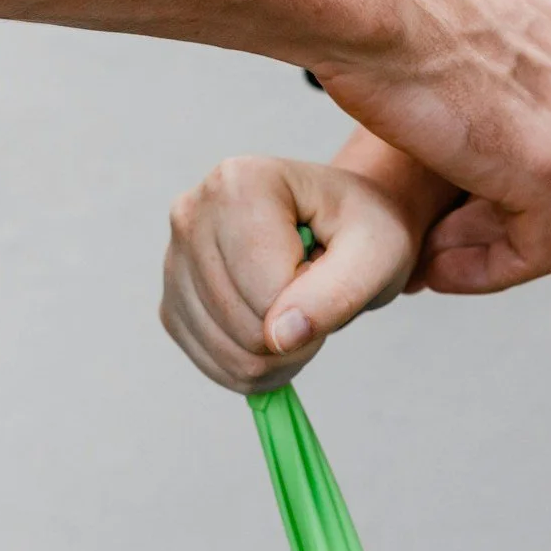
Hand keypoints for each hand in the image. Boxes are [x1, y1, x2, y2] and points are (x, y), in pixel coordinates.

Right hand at [160, 156, 427, 393]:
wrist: (339, 227)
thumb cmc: (361, 230)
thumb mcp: (377, 252)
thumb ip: (337, 292)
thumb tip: (279, 338)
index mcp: (240, 183)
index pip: (268, 290)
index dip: (314, 307)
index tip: (332, 272)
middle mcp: (192, 215)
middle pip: (245, 327)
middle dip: (298, 335)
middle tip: (321, 298)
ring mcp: (173, 261)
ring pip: (231, 355)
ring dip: (281, 356)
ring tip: (300, 310)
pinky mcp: (173, 305)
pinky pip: (216, 366)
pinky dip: (257, 366)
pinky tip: (275, 327)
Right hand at [311, 0, 550, 290]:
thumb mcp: (403, 10)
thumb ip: (423, 42)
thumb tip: (390, 55)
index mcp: (537, 27)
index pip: (533, 116)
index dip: (478, 168)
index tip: (420, 190)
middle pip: (542, 165)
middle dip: (481, 209)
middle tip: (418, 235)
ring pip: (541, 209)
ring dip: (479, 241)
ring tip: (417, 254)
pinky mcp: (540, 169)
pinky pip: (538, 248)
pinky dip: (487, 271)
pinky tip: (429, 269)